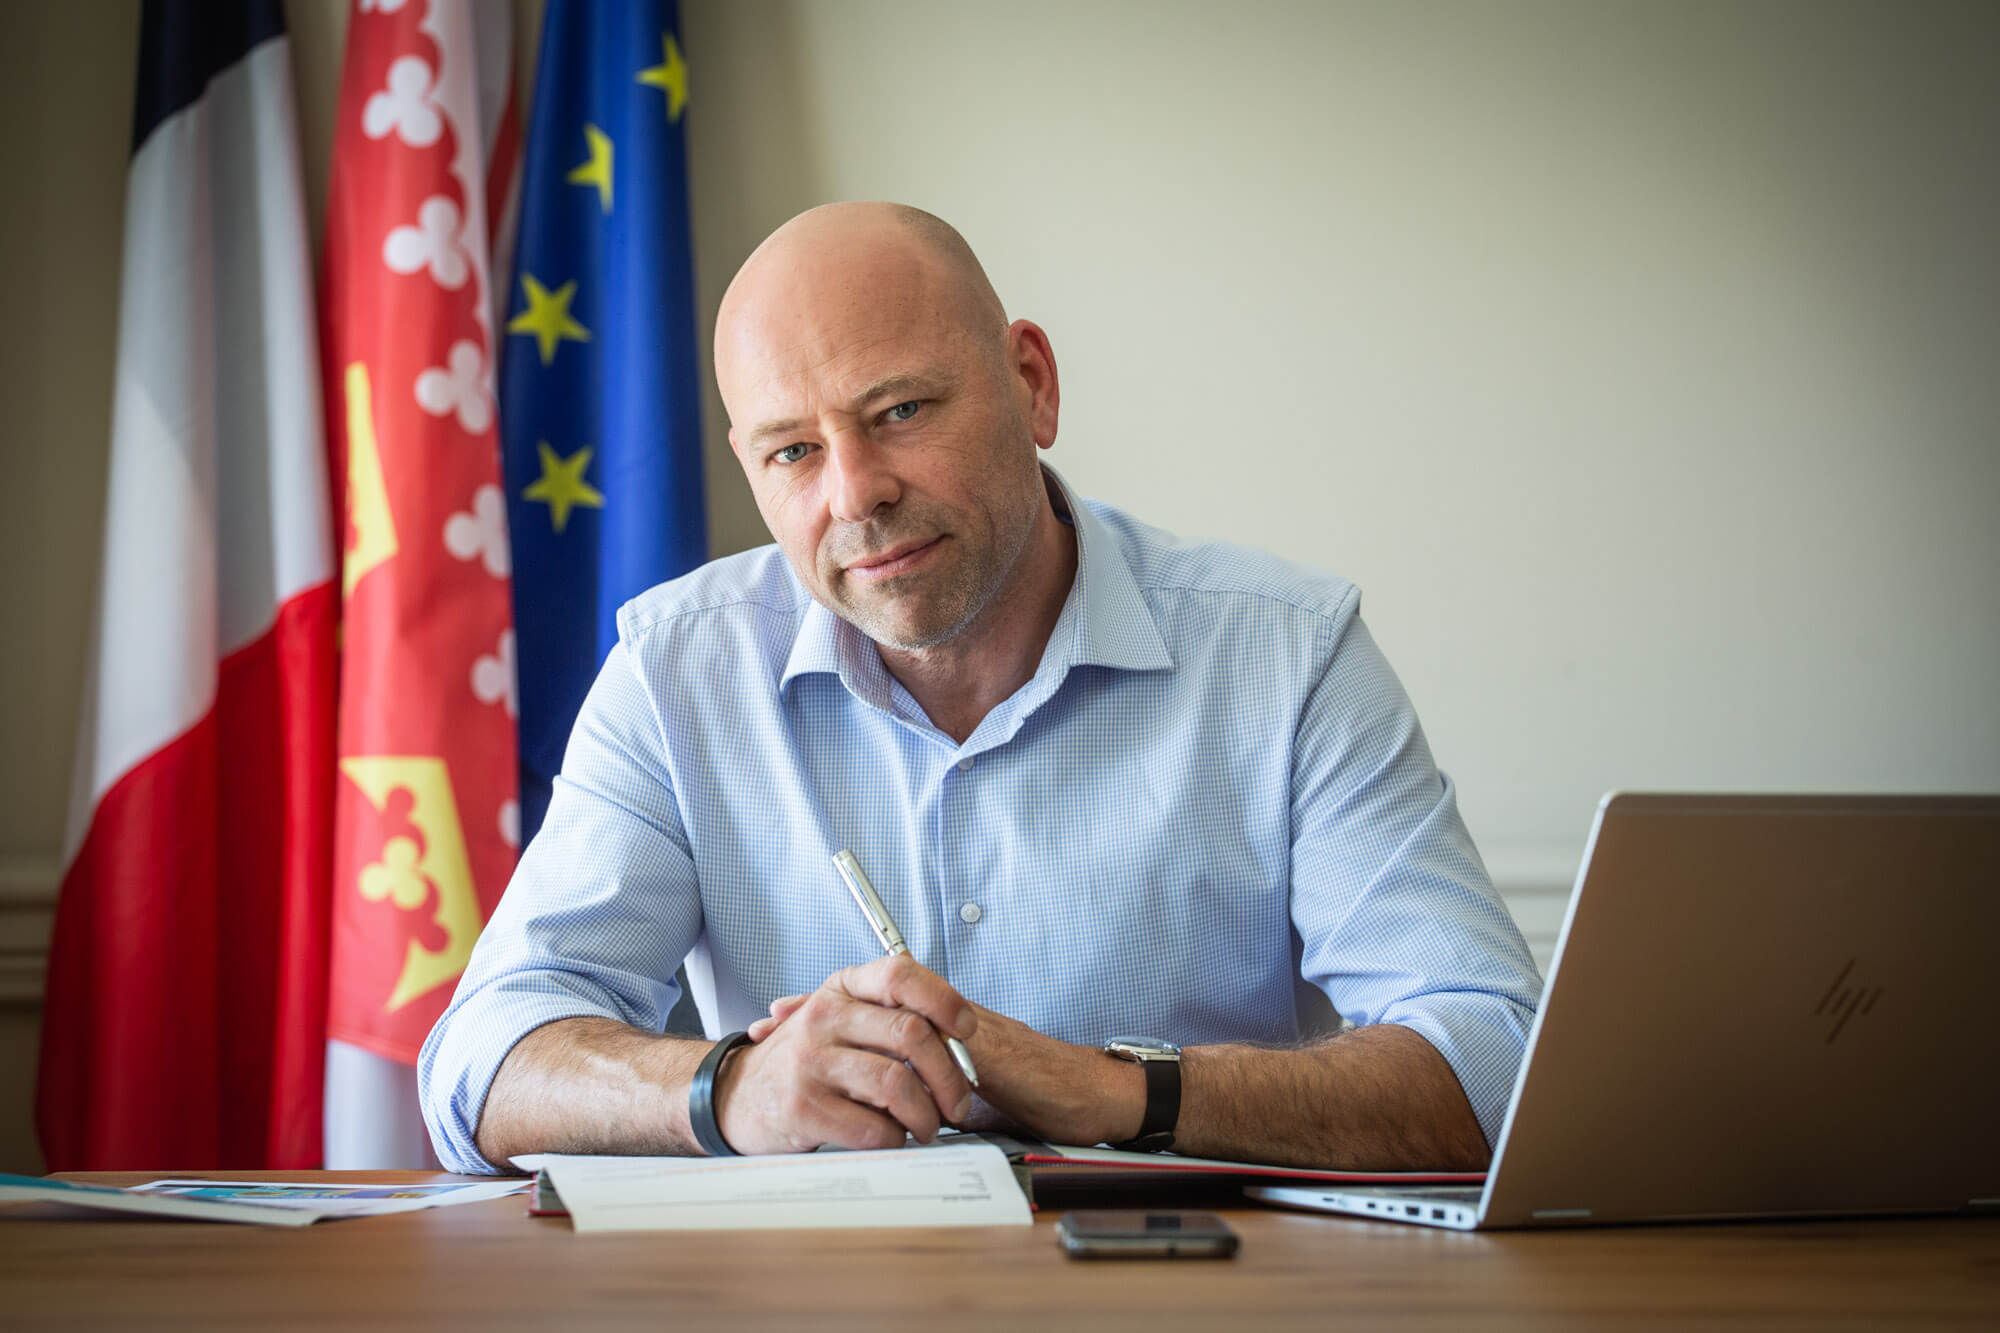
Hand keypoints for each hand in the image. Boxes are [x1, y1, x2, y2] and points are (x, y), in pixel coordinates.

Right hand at [712, 953, 978, 1153]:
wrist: (735, 1096)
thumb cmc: (804, 1061)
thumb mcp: (839, 1022)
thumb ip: (889, 1019)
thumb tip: (960, 1037)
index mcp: (840, 989)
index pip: (901, 974)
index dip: (944, 1000)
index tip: (966, 1030)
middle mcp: (823, 1018)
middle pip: (912, 1033)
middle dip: (950, 1075)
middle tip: (958, 1102)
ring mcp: (810, 1063)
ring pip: (898, 1085)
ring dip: (927, 1115)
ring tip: (928, 1127)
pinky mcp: (803, 1109)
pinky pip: (874, 1129)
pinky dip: (896, 1140)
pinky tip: (893, 1139)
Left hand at [754, 994, 1146, 1148]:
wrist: (1090, 1097)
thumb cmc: (1038, 1096)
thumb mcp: (973, 1094)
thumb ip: (933, 1090)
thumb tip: (894, 1109)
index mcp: (940, 1031)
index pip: (879, 1011)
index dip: (833, 1010)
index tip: (783, 1016)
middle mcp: (947, 1020)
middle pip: (875, 999)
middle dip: (821, 1006)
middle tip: (774, 1016)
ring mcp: (962, 1027)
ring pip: (894, 1008)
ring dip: (842, 1015)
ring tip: (797, 1022)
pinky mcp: (980, 1044)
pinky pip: (928, 1034)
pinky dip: (882, 1038)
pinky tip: (849, 1043)